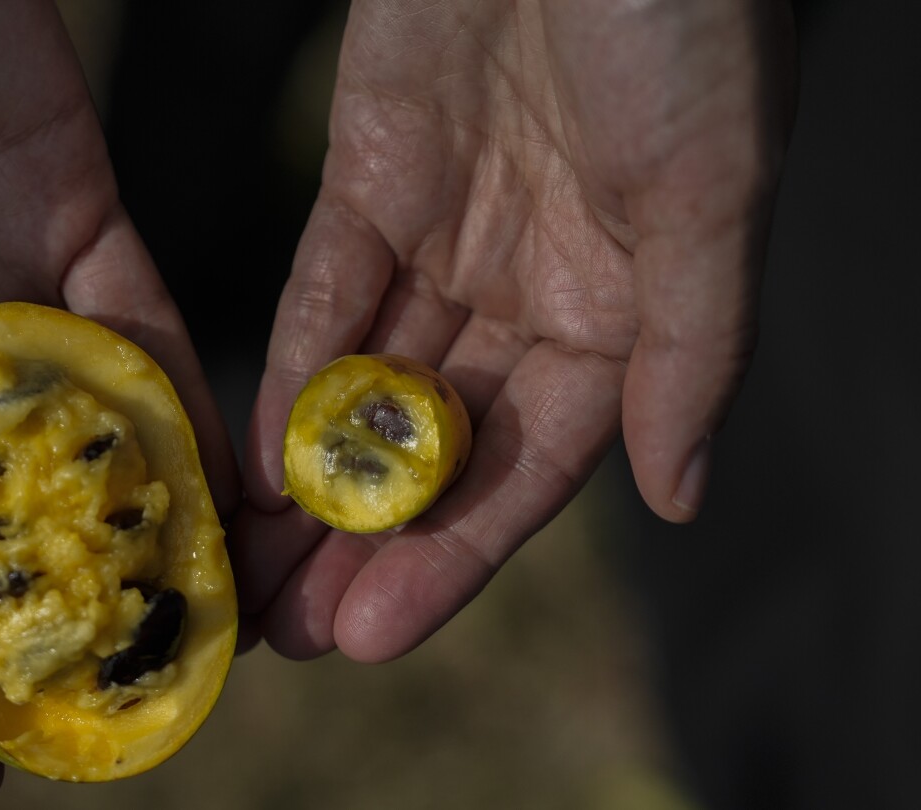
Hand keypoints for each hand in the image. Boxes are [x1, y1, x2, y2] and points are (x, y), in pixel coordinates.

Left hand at [235, 0, 793, 659]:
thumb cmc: (675, 18)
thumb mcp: (710, 189)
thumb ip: (690, 347)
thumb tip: (678, 495)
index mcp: (623, 310)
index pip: (531, 467)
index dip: (456, 557)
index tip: (376, 633)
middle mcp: (531, 292)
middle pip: (438, 447)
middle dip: (367, 542)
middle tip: (291, 632)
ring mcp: (447, 239)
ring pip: (369, 388)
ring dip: (311, 481)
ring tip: (253, 573)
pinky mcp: (371, 181)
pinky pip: (324, 295)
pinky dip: (289, 370)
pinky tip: (250, 452)